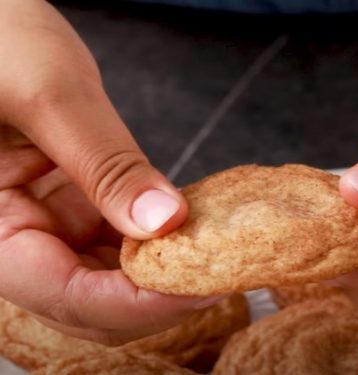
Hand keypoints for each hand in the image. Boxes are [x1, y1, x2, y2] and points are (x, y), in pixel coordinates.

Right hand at [0, 0, 217, 344]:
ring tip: (214, 256)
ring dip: (165, 275)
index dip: (140, 302)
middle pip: (96, 303)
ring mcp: (52, 227)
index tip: (202, 286)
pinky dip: (159, 243)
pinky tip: (192, 230)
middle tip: (220, 274)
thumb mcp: (48, 96)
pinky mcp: (79, 208)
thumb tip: (164, 221)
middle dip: (159, 298)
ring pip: (113, 280)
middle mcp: (22, 239)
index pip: (69, 296)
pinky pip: (122, 244)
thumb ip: (106, 164)